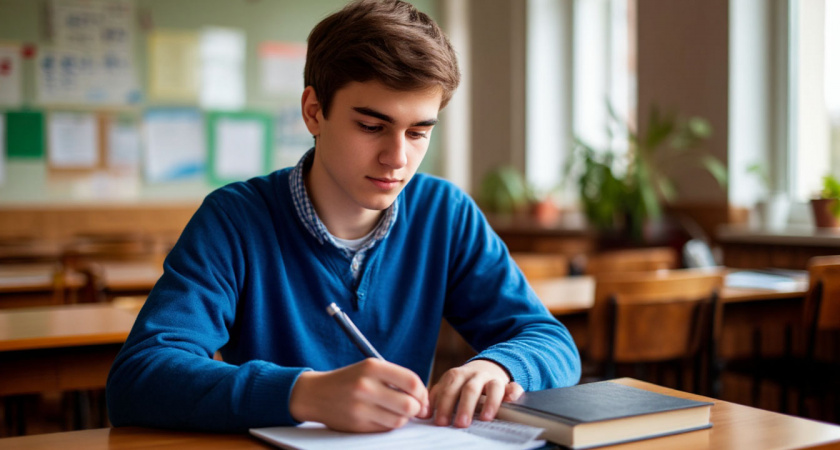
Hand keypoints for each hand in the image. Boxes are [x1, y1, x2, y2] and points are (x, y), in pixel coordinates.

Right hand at [289, 358, 427, 431]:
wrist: (315, 394)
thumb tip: (424, 399)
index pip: (411, 381)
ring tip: (396, 412)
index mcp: (372, 367)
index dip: (422, 392)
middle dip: (416, 409)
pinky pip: (385, 429)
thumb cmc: (350, 380)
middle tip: (414, 408)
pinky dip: (389, 425)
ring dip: (403, 418)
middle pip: (409, 405)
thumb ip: (396, 378)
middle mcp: (366, 386)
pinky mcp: (357, 424)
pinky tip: (383, 417)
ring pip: (399, 420)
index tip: (422, 397)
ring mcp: (360, 407)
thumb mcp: (370, 369)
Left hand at [421, 359, 523, 427]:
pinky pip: (514, 387)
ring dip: (490, 402)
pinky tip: (512, 401)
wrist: (486, 367)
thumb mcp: (448, 386)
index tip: (440, 422)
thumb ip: (436, 398)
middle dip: (464, 407)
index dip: (444, 405)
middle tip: (460, 424)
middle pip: (469, 389)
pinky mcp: (508, 384)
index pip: (449, 389)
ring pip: (493, 387)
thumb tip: (421, 414)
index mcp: (456, 376)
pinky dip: (514, 393)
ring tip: (485, 419)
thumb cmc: (462, 383)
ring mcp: (492, 379)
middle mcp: (474, 375)